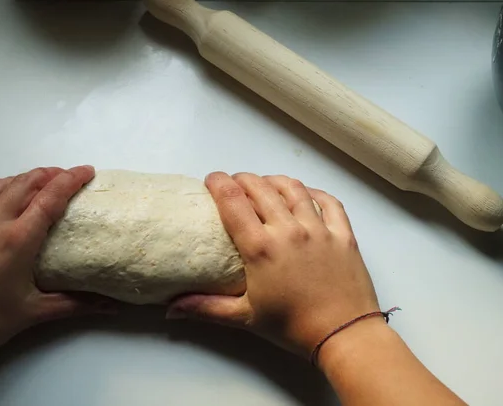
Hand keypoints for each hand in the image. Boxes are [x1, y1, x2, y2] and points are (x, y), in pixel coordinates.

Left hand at [0, 166, 114, 376]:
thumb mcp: (34, 313)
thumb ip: (76, 304)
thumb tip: (111, 306)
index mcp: (16, 240)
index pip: (49, 198)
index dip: (71, 180)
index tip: (87, 171)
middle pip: (25, 182)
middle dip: (50, 173)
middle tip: (69, 176)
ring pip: (0, 185)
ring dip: (25, 177)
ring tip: (41, 183)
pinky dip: (3, 189)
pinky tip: (8, 202)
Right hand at [167, 172, 379, 355]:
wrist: (344, 335)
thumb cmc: (292, 327)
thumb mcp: (245, 317)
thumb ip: (206, 308)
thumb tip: (171, 308)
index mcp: (261, 247)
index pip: (233, 201)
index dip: (219, 183)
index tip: (211, 179)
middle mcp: (288, 230)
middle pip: (260, 188)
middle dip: (242, 179)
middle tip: (234, 183)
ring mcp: (318, 228)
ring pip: (293, 189)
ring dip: (274, 181)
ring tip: (264, 184)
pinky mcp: (343, 233)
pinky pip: (328, 201)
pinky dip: (313, 192)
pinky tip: (304, 194)